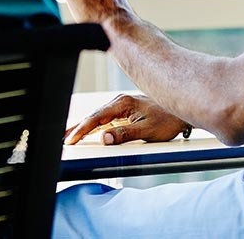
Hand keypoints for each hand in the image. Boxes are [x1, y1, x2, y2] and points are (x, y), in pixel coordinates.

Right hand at [64, 93, 190, 145]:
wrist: (181, 113)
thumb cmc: (167, 120)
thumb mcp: (147, 130)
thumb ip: (125, 135)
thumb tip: (105, 138)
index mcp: (122, 104)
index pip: (96, 118)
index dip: (82, 129)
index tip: (72, 139)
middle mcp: (119, 103)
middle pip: (92, 116)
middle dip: (76, 127)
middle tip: (62, 138)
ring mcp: (121, 107)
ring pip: (97, 118)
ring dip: (83, 127)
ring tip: (68, 136)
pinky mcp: (123, 113)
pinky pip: (104, 120)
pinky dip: (92, 126)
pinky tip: (85, 132)